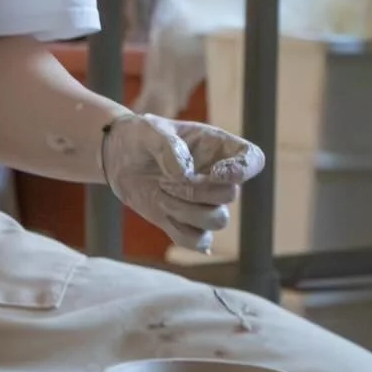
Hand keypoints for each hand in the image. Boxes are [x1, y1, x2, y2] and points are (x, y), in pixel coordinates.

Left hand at [99, 113, 263, 251]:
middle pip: (230, 195)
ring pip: (217, 220)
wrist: (118, 159)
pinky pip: (199, 241)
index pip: (253, 159)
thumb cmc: (140, 136)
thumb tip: (184, 174)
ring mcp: (205, 203)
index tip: (216, 173)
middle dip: (196, 190)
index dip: (243, 170)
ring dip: (184, 209)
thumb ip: (168, 146)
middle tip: (164, 178)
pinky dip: (180, 231)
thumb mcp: (149, 130)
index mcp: (218, 147)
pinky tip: (162, 212)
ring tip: (159, 191)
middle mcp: (218, 177)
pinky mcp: (188, 224)